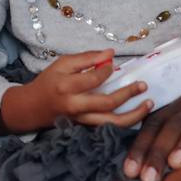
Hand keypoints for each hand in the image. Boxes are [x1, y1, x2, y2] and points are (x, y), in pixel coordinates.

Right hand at [0, 50, 150, 133]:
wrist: (32, 108)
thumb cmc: (48, 82)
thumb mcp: (61, 64)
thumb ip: (86, 58)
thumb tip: (110, 53)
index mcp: (66, 87)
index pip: (93, 79)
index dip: (107, 70)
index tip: (113, 64)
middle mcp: (75, 107)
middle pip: (107, 104)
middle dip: (128, 94)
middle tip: (143, 85)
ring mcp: (82, 120)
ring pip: (112, 123)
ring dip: (134, 115)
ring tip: (149, 104)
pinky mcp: (86, 127)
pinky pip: (110, 127)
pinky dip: (126, 122)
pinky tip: (138, 113)